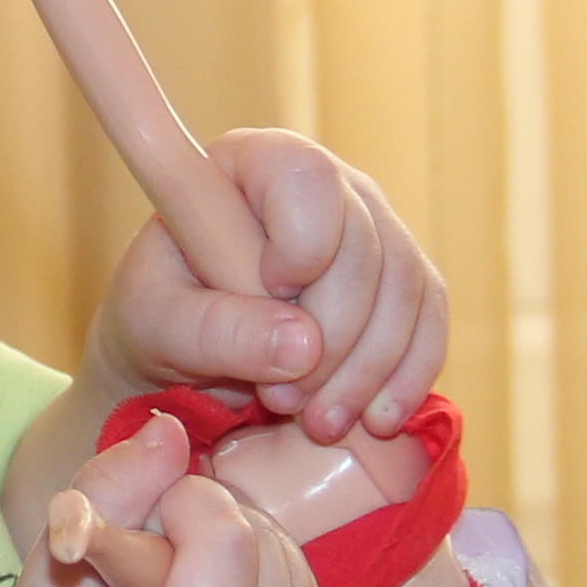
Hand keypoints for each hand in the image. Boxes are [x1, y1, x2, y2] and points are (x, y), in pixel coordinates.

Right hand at [0, 410, 316, 586]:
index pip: (227, 527)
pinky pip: (295, 582)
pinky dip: (250, 574)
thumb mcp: (52, 582)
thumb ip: (108, 494)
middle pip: (260, 532)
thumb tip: (172, 426)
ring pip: (286, 549)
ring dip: (228, 544)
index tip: (129, 540)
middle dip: (198, 525)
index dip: (174, 505)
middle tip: (141, 573)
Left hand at [88, 128, 446, 446]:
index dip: (301, 244)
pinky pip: (430, 322)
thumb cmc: (158, 320)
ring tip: (316, 423)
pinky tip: (375, 420)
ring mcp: (372, 229)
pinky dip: (407, 377)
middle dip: (331, 338)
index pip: (306, 177)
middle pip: (365, 246)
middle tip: (282, 401)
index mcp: (252, 163)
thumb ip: (213, 330)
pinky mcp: (400, 283)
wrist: (183, 361)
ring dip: (368, 370)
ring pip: (405, 289)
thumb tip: (302, 347)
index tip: (267, 294)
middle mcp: (325, 184)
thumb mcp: (156, 325)